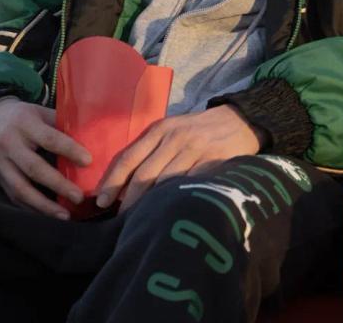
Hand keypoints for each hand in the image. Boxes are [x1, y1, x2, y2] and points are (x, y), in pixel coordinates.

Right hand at [0, 98, 91, 219]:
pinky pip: (13, 196)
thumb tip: (92, 140)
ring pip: (20, 188)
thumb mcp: (41, 112)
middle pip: (34, 168)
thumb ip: (61, 126)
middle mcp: (10, 144)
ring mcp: (0, 163)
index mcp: (25, 124)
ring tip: (64, 215)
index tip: (88, 161)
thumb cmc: (24, 116)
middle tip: (78, 197)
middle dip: (58, 184)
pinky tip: (47, 216)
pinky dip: (30, 208)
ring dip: (43, 205)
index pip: (49, 139)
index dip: (69, 150)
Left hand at [95, 105, 261, 210]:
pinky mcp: (214, 161)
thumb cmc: (199, 130)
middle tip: (120, 221)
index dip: (112, 181)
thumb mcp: (172, 131)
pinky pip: (190, 184)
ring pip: (165, 182)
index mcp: (160, 130)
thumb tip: (123, 187)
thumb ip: (150, 152)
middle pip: (144, 174)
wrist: (241, 120)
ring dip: (151, 203)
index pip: (128, 158)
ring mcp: (195, 150)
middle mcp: (174, 138)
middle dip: (128, 200)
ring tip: (142, 221)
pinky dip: (178, 198)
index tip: (101, 202)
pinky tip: (170, 211)